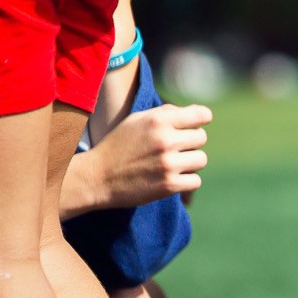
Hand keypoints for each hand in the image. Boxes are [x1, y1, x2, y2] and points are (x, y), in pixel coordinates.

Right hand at [62, 103, 211, 216]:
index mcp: (158, 120)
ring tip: (174, 165)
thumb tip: (196, 112)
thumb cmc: (117, 146)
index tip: (193, 127)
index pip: (202, 115)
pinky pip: (195, 181)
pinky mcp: (168, 185)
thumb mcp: (135, 120)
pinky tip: (172, 179)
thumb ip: (165, 113)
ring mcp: (168, 164)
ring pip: (201, 160)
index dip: (200, 121)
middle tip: (175, 150)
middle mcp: (165, 140)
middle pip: (201, 138)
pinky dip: (186, 182)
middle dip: (191, 143)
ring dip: (190, 163)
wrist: (96, 178)